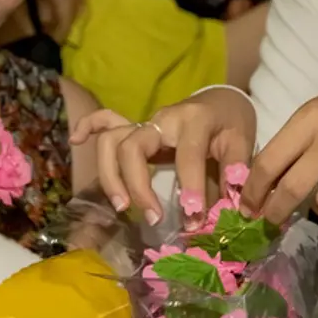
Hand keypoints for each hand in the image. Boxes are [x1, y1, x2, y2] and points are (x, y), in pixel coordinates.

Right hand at [69, 89, 255, 221]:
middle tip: (152, 218)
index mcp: (195, 120)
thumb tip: (230, 210)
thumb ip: (235, 174)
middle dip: (137, 185)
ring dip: (112, 175)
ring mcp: (146, 122)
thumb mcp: (242, 144)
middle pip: (134, 146)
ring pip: (113, 141)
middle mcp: (164, 119)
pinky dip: (88, 128)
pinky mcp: (136, 127)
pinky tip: (75, 141)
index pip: (187, 154)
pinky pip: (106, 121)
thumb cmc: (232, 124)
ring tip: (122, 207)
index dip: (189, 186)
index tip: (193, 218)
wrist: (223, 100)